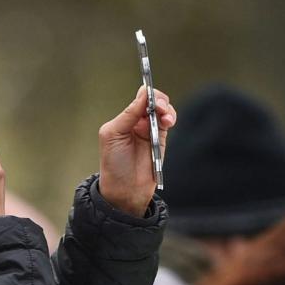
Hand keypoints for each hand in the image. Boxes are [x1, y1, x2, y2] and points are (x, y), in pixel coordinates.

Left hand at [98, 85, 176, 216]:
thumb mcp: (113, 135)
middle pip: (154, 100)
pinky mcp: (162, 139)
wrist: (125, 189)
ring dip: (167, 108)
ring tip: (166, 117)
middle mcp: (137, 122)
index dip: (146, 94)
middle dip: (159, 100)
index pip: (139, 98)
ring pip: (164, 109)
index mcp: (123, 119)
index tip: (150, 97)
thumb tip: (143, 94)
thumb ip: (128, 114)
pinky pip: (169, 121)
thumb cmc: (114, 164)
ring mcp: (151, 130)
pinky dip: (171, 117)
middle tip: (159, 108)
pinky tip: (168, 121)